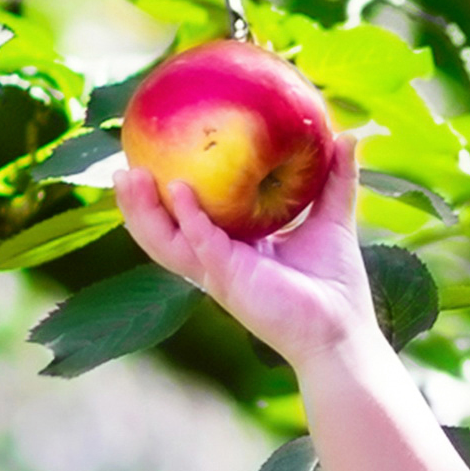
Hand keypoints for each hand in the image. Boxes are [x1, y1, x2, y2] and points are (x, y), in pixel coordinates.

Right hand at [115, 135, 378, 370]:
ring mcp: (220, 273)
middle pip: (163, 230)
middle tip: (122, 163)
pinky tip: (180, 191)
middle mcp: (219, 261)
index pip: (188, 218)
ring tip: (126, 176)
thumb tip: (347, 136)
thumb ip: (335, 180)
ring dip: (142, 211)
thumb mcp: (332, 221)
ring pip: (165, 243)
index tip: (152, 154)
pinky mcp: (230, 282)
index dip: (165, 191)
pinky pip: (201, 245)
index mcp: (234, 248)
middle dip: (137, 202)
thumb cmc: (336, 286)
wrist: (343, 333)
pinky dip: (189, 218)